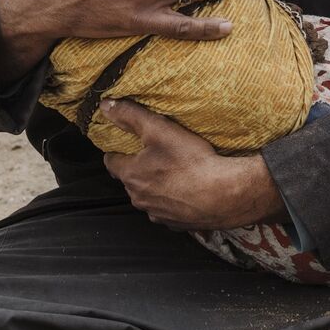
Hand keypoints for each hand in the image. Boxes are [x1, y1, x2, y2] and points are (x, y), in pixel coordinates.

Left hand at [100, 99, 287, 229]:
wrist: (223, 196)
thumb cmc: (191, 162)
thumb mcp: (159, 129)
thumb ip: (131, 116)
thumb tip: (106, 105)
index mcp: (131, 176)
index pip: (111, 162)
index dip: (118, 150)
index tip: (127, 144)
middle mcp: (139, 198)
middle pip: (131, 180)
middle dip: (138, 168)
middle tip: (155, 154)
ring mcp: (157, 214)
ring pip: (149, 196)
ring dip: (156, 186)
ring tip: (174, 172)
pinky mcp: (175, 224)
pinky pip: (168, 210)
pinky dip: (173, 201)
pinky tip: (188, 191)